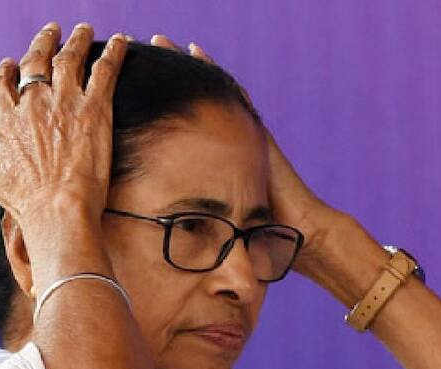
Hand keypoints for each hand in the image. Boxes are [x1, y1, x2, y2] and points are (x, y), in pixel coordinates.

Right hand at [0, 22, 127, 263]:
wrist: (59, 210)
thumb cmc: (28, 202)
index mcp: (8, 119)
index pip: (1, 85)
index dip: (6, 71)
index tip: (11, 62)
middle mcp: (34, 103)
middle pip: (36, 62)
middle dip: (43, 42)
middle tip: (52, 30)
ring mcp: (64, 102)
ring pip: (70, 58)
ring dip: (77, 40)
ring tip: (83, 30)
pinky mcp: (94, 108)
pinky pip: (105, 70)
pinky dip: (114, 53)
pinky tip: (121, 41)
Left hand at [148, 35, 369, 276]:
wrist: (304, 237)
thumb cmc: (266, 245)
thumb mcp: (222, 238)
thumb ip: (199, 237)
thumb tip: (162, 252)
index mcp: (221, 171)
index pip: (186, 138)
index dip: (163, 116)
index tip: (136, 95)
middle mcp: (231, 149)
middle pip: (195, 108)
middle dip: (171, 81)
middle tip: (145, 53)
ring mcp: (244, 138)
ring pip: (212, 95)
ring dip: (188, 69)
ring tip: (163, 43)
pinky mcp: (255, 133)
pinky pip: (232, 96)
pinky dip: (216, 74)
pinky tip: (196, 50)